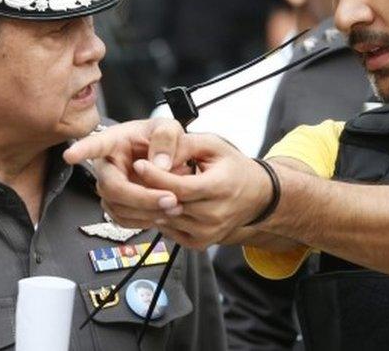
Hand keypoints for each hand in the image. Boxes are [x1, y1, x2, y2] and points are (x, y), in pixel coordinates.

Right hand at [63, 119, 194, 227]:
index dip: (82, 149)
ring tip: (175, 207)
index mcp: (114, 141)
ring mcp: (109, 187)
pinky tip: (163, 215)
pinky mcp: (116, 204)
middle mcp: (106, 166)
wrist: (165, 158)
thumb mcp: (168, 128)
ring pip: (117, 207)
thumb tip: (160, 164)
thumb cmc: (159, 138)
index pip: (94, 144)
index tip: (70, 155)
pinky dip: (144, 221)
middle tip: (171, 199)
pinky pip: (123, 219)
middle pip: (112, 187)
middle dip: (142, 197)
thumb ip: (166, 139)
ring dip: (147, 212)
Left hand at [65, 120, 272, 248]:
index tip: (138, 163)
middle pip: (169, 205)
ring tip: (144, 187)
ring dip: (151, 204)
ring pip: (165, 219)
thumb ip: (184, 146)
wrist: (256, 197)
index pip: (180, 187)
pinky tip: (160, 202)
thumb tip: (157, 155)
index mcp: (220, 188)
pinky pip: (168, 230)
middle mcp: (215, 215)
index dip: (155, 176)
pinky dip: (160, 216)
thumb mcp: (213, 146)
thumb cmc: (233, 168)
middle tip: (133, 174)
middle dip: (148, 189)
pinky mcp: (199, 243)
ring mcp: (207, 233)